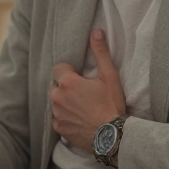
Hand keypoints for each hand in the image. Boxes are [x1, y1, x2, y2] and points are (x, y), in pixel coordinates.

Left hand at [49, 29, 126, 151]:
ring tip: (82, 107)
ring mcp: (56, 114)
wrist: (112, 137)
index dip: (70, 72)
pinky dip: (65, 117)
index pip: (59, 68)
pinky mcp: (59, 128)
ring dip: (65, 102)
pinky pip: (57, 118)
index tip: (82, 78)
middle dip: (66, 87)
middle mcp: (57, 97)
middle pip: (56, 85)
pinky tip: (79, 119)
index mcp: (67, 82)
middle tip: (84, 93)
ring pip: (56, 102)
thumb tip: (96, 31)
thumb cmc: (111, 105)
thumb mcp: (109, 76)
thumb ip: (100, 52)